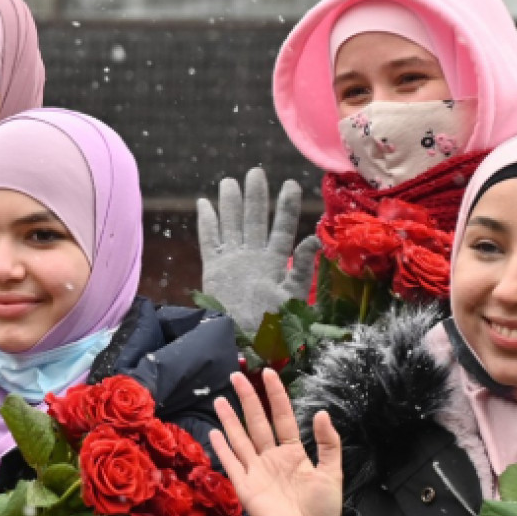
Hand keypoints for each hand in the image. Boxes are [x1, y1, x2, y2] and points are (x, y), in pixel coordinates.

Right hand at [196, 167, 319, 331]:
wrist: (244, 343)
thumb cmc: (273, 327)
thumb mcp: (293, 297)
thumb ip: (301, 268)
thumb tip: (312, 240)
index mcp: (274, 262)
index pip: (281, 228)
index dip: (287, 207)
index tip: (291, 185)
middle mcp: (253, 256)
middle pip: (255, 219)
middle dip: (256, 196)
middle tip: (256, 172)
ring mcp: (233, 260)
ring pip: (231, 224)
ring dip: (231, 203)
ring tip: (230, 181)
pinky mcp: (214, 268)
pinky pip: (209, 240)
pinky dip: (206, 222)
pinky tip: (204, 204)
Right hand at [209, 369, 343, 515]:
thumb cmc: (324, 509)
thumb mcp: (333, 473)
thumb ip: (328, 444)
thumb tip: (321, 412)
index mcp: (294, 452)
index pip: (282, 417)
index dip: (275, 396)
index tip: (268, 373)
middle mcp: (272, 457)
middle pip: (257, 423)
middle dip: (247, 400)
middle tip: (236, 376)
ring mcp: (257, 471)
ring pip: (240, 439)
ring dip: (230, 420)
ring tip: (219, 399)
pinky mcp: (245, 487)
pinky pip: (232, 464)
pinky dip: (222, 449)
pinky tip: (213, 433)